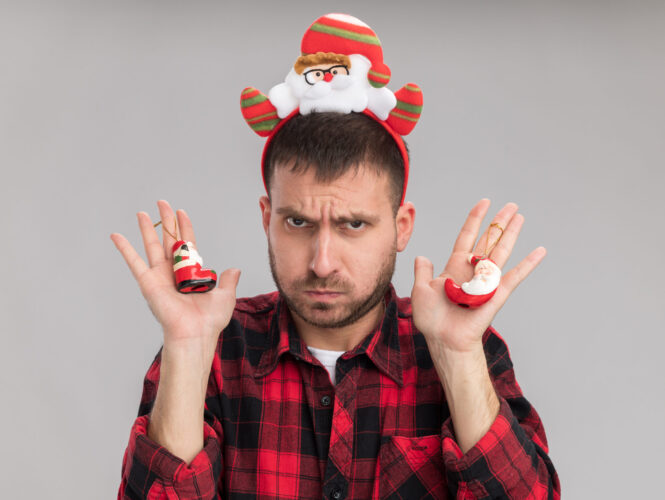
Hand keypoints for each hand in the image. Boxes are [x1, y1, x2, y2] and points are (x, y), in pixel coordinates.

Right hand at [110, 200, 239, 354]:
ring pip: (152, 245)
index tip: (181, 212)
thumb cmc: (209, 320)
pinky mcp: (148, 282)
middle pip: (169, 239)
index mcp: (191, 273)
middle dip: (166, 221)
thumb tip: (234, 270)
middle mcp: (174, 272)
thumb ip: (228, 281)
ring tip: (143, 212)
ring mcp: (160, 276)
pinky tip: (115, 235)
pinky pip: (133, 262)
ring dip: (148, 228)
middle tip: (163, 203)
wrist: (196, 333)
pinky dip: (124, 248)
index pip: (187, 243)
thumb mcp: (225, 296)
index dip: (185, 227)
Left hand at [411, 199, 545, 353]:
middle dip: (499, 222)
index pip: (467, 236)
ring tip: (520, 216)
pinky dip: (528, 263)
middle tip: (511, 206)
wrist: (443, 339)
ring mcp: (486, 280)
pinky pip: (514, 276)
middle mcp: (472, 270)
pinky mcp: (496, 293)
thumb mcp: (420, 290)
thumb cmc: (431, 319)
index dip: (475, 220)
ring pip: (501, 251)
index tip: (484, 202)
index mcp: (455, 267)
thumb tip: (422, 257)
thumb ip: (422, 272)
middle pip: (489, 240)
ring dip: (511, 234)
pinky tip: (540, 251)